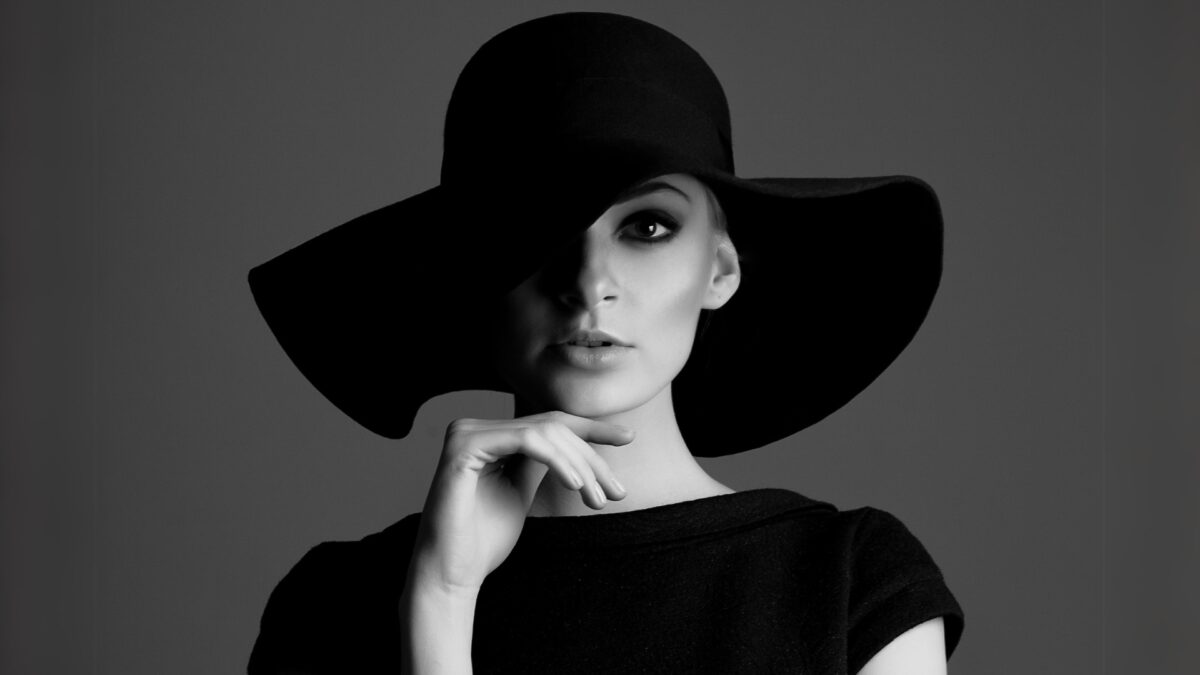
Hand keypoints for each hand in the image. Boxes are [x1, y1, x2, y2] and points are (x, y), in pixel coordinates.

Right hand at [406, 411, 633, 594]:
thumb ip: (541, 463)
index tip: (628, 438)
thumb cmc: (483, 540)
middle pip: (552, 426)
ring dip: (581, 465)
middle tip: (618, 493)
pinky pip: (528, 441)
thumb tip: (577, 447)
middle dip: (592, 458)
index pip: (549, 423)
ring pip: (545, 432)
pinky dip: (559, 461)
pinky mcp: (464, 446)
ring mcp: (465, 432)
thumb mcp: (521, 492)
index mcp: (488, 435)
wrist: (451, 574)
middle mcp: (474, 427)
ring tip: (599, 500)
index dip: (591, 429)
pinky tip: (577, 487)